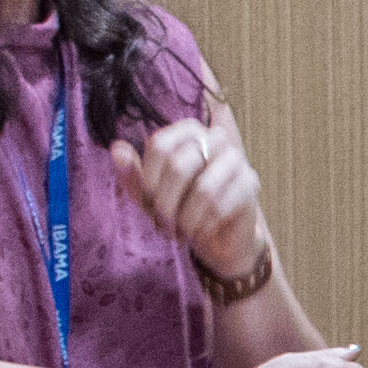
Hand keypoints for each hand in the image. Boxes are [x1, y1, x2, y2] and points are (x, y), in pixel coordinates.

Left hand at [128, 109, 276, 287]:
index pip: (160, 145)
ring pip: (203, 189)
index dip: (148, 177)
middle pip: (180, 165)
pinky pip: (222, 205)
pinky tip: (201, 230)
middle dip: (166, 203)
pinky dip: (205, 224)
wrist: (217, 235)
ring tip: (181, 230)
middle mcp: (215, 138)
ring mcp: (237, 159)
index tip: (148, 199)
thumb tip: (117, 148)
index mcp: (188, 132)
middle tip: (164, 223)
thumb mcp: (149, 195)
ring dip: (186, 218)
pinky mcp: (250, 184)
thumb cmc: (181, 208)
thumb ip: (133, 173)